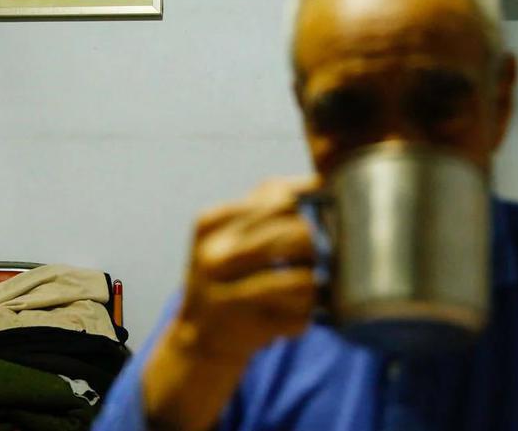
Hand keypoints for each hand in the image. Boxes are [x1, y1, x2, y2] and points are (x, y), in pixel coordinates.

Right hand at [143, 177, 318, 430]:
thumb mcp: (228, 231)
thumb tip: (320, 181)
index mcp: (210, 224)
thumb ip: (265, 203)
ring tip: (301, 287)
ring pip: (304, 279)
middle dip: (312, 247)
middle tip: (305, 258)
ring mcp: (228, 297)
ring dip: (312, 284)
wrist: (198, 335)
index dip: (305, 208)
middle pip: (299, 235)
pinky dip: (305, 315)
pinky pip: (302, 315)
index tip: (305, 220)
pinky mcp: (247, 330)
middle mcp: (214, 257)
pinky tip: (288, 313)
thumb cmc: (227, 272)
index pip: (281, 198)